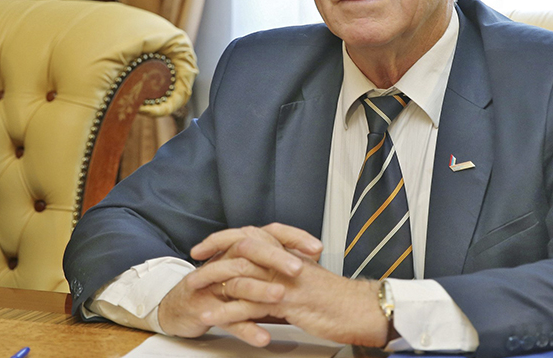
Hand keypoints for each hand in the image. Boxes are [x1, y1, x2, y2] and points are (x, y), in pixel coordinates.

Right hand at [158, 224, 322, 344]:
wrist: (181, 306)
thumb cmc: (219, 285)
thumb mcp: (250, 269)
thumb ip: (276, 263)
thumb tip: (310, 258)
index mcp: (242, 247)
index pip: (270, 233)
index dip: (294, 238)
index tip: (317, 248)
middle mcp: (228, 259)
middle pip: (252, 249)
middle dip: (277, 258)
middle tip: (299, 268)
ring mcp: (215, 283)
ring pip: (239, 281)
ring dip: (261, 289)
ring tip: (280, 296)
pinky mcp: (205, 308)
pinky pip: (227, 318)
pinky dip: (246, 328)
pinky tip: (262, 336)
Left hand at [200, 253, 388, 347]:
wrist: (360, 310)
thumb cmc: (337, 300)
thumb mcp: (307, 281)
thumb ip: (284, 278)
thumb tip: (264, 281)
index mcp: (291, 254)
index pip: (255, 235)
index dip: (229, 236)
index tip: (209, 244)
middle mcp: (287, 262)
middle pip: (244, 246)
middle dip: (216, 249)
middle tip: (195, 256)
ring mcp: (286, 280)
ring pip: (242, 275)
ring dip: (214, 282)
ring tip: (192, 291)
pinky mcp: (287, 301)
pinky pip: (248, 305)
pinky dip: (225, 312)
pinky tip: (210, 317)